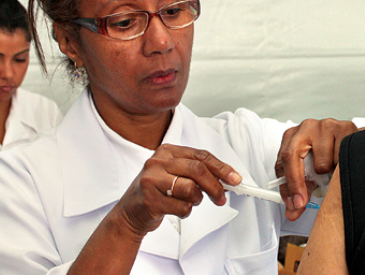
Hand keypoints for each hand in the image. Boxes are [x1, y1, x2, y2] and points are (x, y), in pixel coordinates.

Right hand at [111, 144, 241, 236]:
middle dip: (215, 186)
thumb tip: (227, 179)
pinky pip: (181, 207)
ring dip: (196, 200)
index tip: (235, 179)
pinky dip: (185, 211)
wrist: (130, 212)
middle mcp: (158, 162)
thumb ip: (199, 173)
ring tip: (189, 202)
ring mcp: (151, 180)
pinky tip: (175, 209)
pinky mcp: (149, 199)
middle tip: (221, 198)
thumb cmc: (158, 191)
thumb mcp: (176, 175)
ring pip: (190, 189)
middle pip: (198, 170)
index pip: (201, 156)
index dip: (221, 168)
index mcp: (168, 151)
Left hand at [275, 118, 356, 220]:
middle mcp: (307, 127)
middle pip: (295, 157)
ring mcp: (326, 125)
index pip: (283, 160)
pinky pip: (341, 158)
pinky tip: (341, 161)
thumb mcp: (308, 171)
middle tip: (305, 200)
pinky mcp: (346, 128)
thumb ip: (299, 190)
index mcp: (293, 136)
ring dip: (328, 173)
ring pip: (323, 162)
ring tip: (332, 169)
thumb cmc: (324, 154)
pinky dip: (341, 166)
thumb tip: (293, 211)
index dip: (289, 185)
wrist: (349, 140)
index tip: (295, 203)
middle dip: (300, 183)